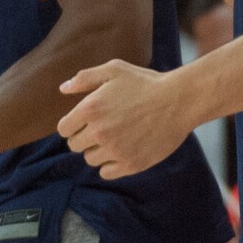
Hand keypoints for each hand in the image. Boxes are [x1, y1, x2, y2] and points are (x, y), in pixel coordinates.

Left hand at [58, 60, 190, 178]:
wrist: (179, 100)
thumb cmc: (146, 83)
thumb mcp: (115, 70)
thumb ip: (86, 78)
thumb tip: (63, 89)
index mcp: (90, 108)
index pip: (64, 129)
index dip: (73, 124)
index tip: (86, 121)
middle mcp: (98, 132)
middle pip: (75, 146)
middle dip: (85, 137)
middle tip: (104, 127)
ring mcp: (114, 150)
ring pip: (90, 159)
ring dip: (99, 150)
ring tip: (117, 136)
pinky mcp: (130, 164)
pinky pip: (106, 172)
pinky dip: (111, 164)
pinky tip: (123, 149)